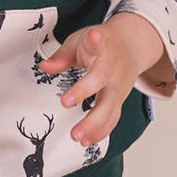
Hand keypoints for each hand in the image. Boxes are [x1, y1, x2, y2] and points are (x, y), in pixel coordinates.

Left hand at [38, 13, 165, 146]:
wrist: (132, 46)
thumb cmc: (102, 43)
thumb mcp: (80, 41)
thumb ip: (62, 55)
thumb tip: (44, 67)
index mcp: (102, 49)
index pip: (98, 45)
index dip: (95, 41)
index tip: (94, 35)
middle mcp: (112, 70)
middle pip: (103, 85)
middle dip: (85, 94)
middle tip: (66, 103)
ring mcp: (118, 87)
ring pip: (110, 109)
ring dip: (95, 125)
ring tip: (77, 137)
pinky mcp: (119, 100)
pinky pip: (113, 118)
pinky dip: (101, 131)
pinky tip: (86, 141)